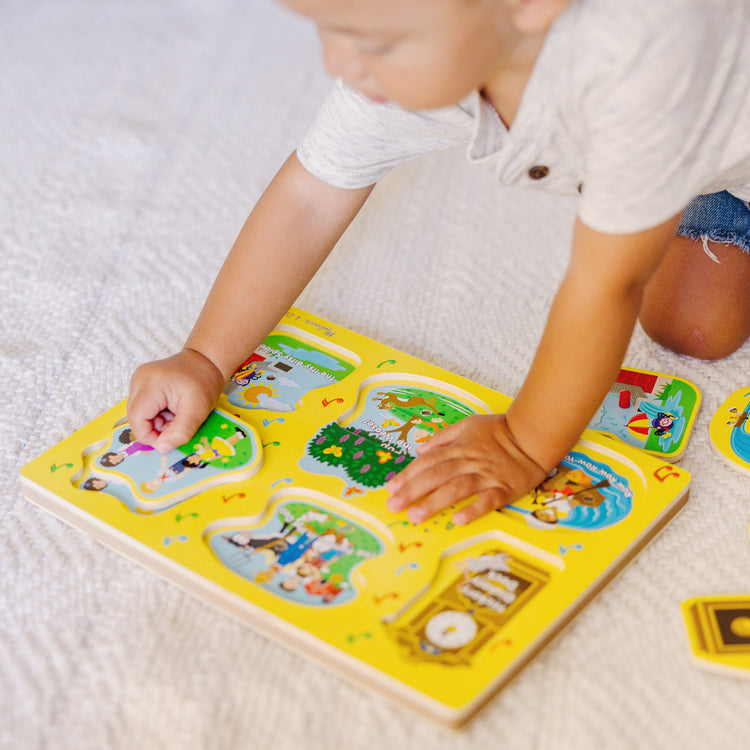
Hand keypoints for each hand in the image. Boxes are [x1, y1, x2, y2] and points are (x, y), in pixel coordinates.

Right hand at [127, 348, 225, 453]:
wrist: (206, 360)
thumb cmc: (204, 381)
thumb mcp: (198, 410)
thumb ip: (180, 431)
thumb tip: (162, 449)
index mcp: (150, 384)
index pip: (137, 420)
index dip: (151, 436)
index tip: (171, 438)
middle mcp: (138, 380)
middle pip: (136, 417)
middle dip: (156, 428)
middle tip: (178, 421)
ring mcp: (138, 379)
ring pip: (139, 413)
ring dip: (157, 421)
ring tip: (177, 412)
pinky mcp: (142, 382)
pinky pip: (143, 406)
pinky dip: (157, 413)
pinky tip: (171, 407)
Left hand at [385, 414, 547, 525]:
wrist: (533, 436)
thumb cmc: (500, 431)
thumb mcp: (468, 424)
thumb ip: (443, 437)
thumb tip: (420, 449)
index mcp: (458, 447)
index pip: (427, 461)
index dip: (408, 475)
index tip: (390, 489)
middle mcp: (469, 461)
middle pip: (436, 475)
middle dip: (413, 490)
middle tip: (394, 506)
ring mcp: (486, 476)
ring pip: (456, 489)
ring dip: (435, 502)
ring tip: (416, 516)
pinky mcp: (504, 489)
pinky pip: (487, 501)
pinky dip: (473, 510)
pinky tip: (457, 520)